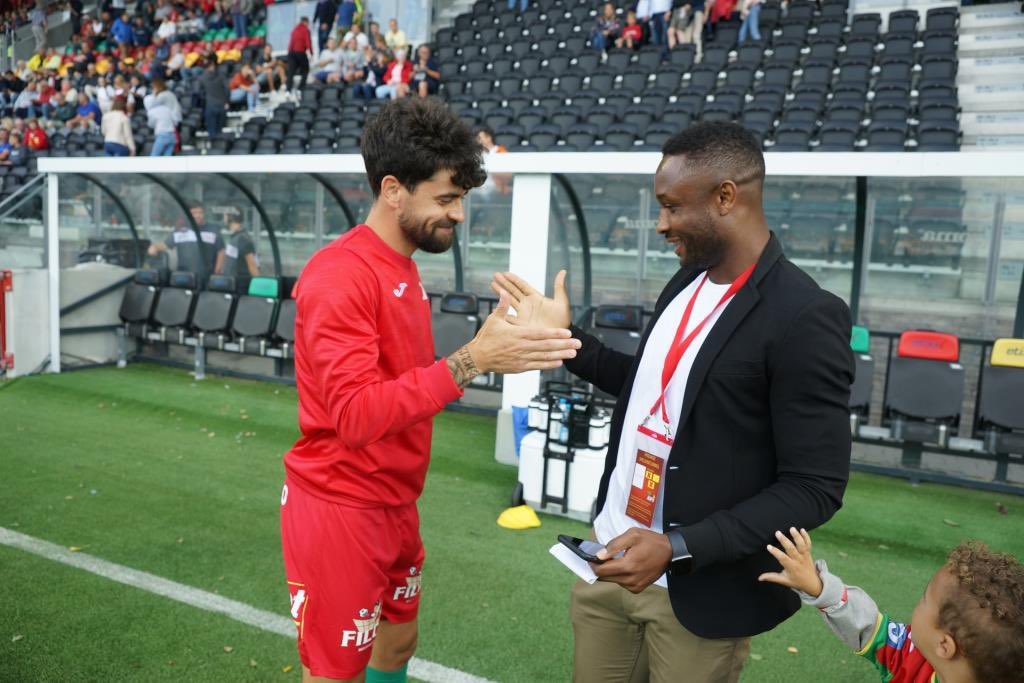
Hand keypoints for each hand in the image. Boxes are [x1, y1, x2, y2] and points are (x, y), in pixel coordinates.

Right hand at [464, 293, 579, 374]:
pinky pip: (537, 366)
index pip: (540, 334)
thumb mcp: (493, 320)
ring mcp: (522, 358)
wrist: (478, 358)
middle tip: (577, 344)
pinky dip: (548, 365)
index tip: (567, 333)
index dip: (555, 334)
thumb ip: (502, 306)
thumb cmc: (486, 338)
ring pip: (544, 357)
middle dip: (563, 345)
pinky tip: (559, 362)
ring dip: (560, 355)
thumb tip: (505, 292)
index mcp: (518, 334)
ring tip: (573, 354)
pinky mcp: (520, 367)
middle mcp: (522, 347)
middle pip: (547, 346)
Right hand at [491, 270, 570, 329]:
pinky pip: (509, 317)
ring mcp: (522, 314)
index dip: (514, 279)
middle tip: (495, 274)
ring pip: (509, 301)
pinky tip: (494, 307)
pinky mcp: (520, 325)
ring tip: (492, 283)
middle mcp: (527, 305)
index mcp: (535, 298)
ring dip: (501, 292)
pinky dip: (502, 312)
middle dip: (504, 282)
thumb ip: (559, 287)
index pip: (522, 286)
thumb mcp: (561, 302)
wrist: (558, 338)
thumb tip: (563, 271)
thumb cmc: (562, 320)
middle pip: (513, 291)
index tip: (505, 272)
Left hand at [591, 528, 671, 592]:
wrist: (670, 553)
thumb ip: (614, 545)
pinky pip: (621, 583)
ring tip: (616, 559)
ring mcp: (634, 586)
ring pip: (612, 581)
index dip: (592, 564)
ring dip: (610, 571)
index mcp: (628, 566)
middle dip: (600, 568)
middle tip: (601, 556)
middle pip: (604, 578)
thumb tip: (599, 555)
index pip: (601, 571)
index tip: (589, 557)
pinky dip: (619, 575)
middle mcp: (630, 579)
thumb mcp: (632, 535)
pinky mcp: (637, 588)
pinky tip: (625, 566)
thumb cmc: (651, 542)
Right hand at [758, 528, 822, 597]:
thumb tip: (759, 578)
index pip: (783, 558)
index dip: (776, 552)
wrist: (813, 583)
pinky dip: (806, 536)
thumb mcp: (784, 580)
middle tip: (777, 533)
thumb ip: (771, 577)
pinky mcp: (809, 553)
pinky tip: (802, 529)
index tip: (768, 546)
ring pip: (801, 545)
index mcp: (791, 567)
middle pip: (792, 549)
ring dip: (797, 536)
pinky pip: (809, 544)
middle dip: (785, 541)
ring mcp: (804, 556)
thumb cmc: (796, 581)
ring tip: (791, 528)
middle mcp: (798, 560)